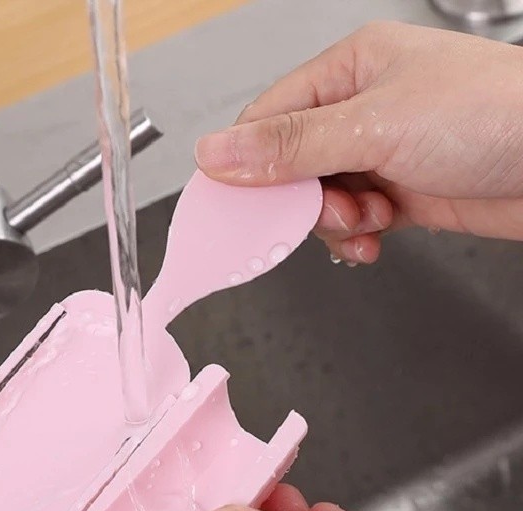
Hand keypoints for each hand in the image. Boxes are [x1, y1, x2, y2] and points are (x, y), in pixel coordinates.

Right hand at [194, 22, 522, 263]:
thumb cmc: (495, 116)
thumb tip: (217, 152)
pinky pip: (353, 221)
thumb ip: (289, 146)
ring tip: (370, 220)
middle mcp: (362, 109)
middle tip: (331, 210)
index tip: (241, 204)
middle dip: (305, 201)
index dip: (247, 166)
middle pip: (290, 167)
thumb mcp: (374, 126)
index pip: (267, 120)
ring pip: (320, 200)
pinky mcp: (401, 191)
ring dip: (336, 223)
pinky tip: (376, 238)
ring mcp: (382, 152)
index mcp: (349, 70)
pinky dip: (357, 237)